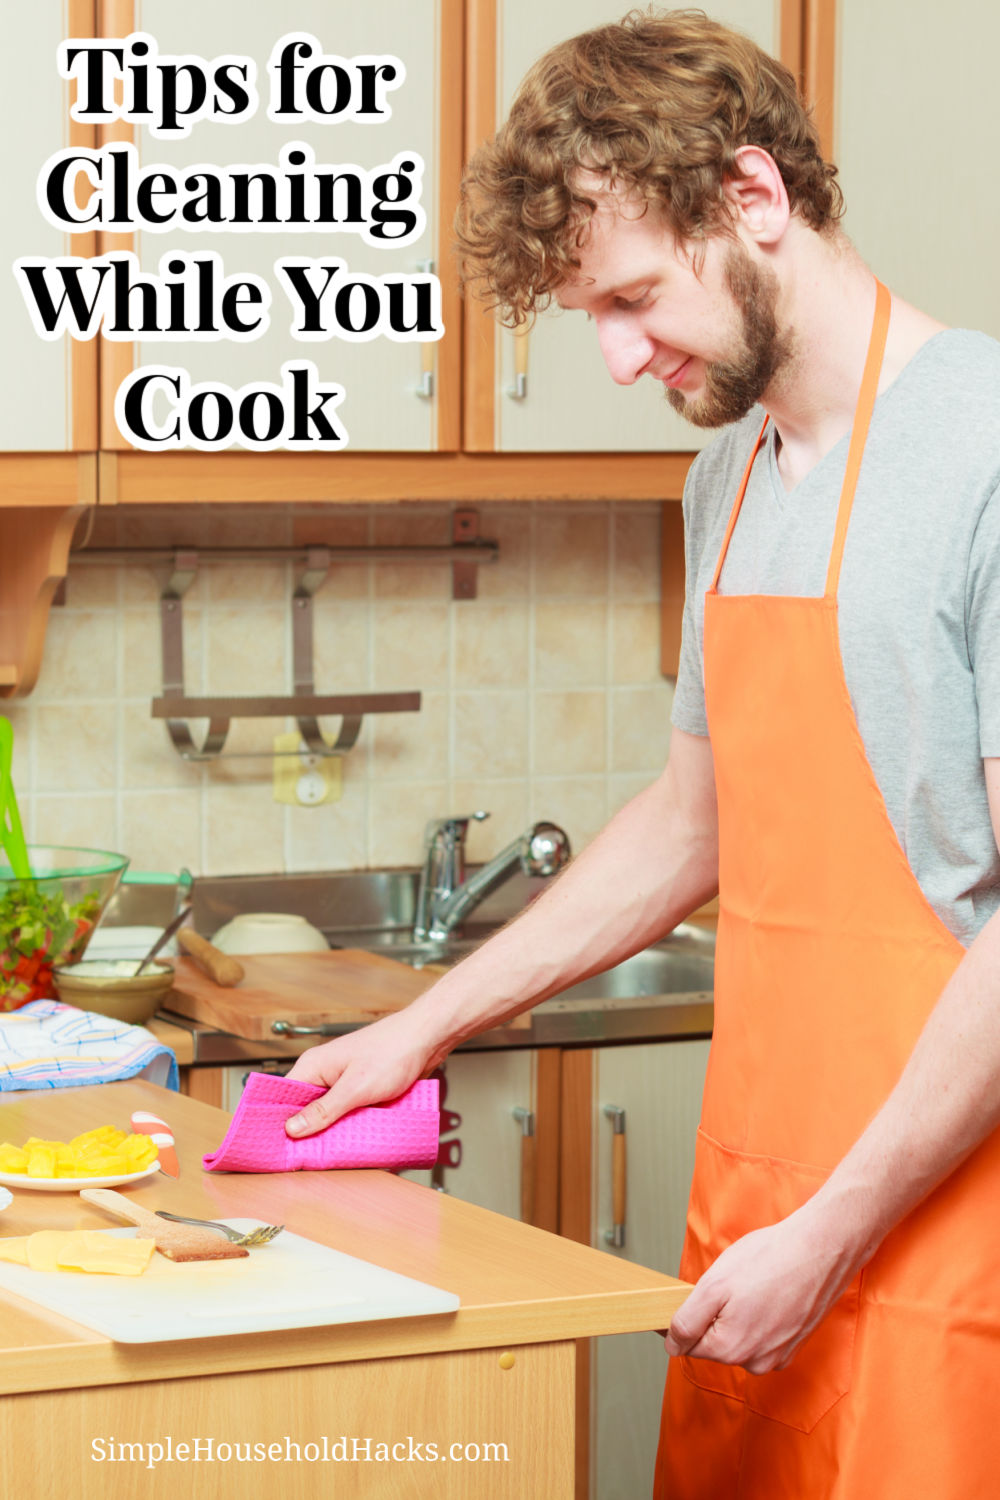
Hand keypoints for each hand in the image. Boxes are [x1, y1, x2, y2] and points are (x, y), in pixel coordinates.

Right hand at [284, 1005, 449, 1138]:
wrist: (427, 1039)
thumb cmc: (393, 1051)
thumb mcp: (355, 1088)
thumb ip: (324, 1110)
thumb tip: (292, 1129)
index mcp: (314, 1065)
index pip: (284, 1098)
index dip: (280, 1124)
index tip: (279, 1149)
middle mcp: (325, 1072)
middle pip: (306, 1110)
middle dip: (309, 1133)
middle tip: (308, 1159)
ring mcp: (344, 1081)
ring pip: (329, 1114)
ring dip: (333, 1131)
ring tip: (332, 1153)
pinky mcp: (361, 1089)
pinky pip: (348, 1112)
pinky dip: (350, 1125)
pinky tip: (353, 1140)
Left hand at [664, 1209, 861, 1372]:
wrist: (821, 1250)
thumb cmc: (769, 1261)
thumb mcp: (713, 1285)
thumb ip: (687, 1322)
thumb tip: (672, 1345)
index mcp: (730, 1350)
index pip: (687, 1345)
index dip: (686, 1316)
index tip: (699, 1292)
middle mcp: (754, 1362)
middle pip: (714, 1342)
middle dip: (715, 1314)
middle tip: (733, 1284)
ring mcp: (777, 1356)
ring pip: (739, 1338)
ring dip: (738, 1315)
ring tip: (755, 1285)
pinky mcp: (793, 1345)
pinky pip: (762, 1336)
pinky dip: (760, 1316)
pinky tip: (770, 1293)